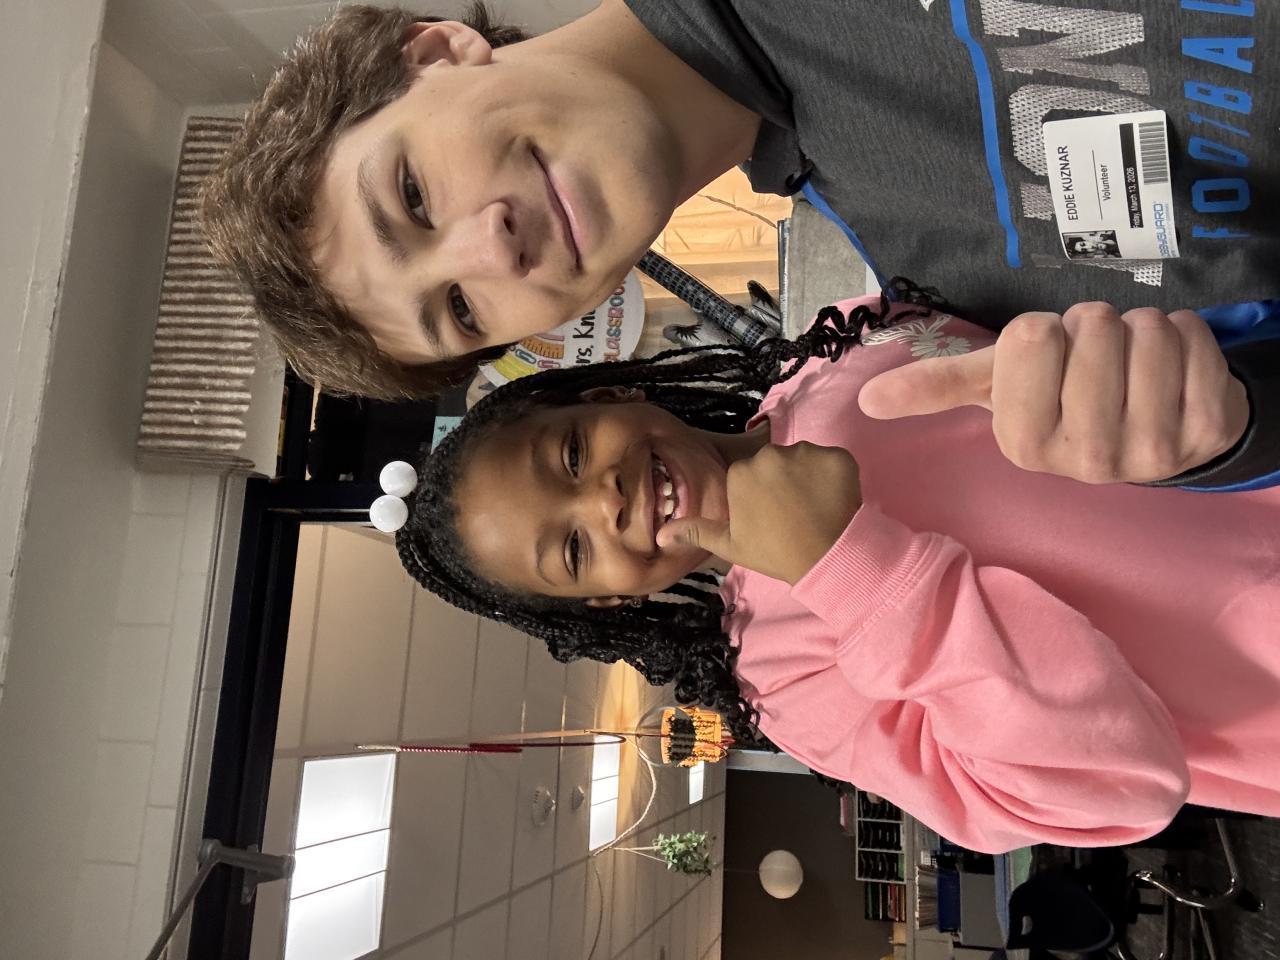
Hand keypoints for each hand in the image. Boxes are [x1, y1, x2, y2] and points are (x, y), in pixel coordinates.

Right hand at [656, 442, 860, 584]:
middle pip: (777, 461)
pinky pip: (834, 460)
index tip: (772, 514)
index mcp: (740, 473)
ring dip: (810, 476)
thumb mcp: (730, 544)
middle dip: (784, 480)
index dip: (762, 494)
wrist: (825, 560)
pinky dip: (835, 476)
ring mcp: (806, 453)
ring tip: (815, 506)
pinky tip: (834, 499)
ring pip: (805, 458)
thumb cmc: (774, 553)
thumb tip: (660, 535)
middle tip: (795, 510)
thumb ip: (696, 531)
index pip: (751, 474)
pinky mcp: (837, 456)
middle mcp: (769, 455)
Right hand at [858, 303, 1248, 483]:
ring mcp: (1151, 450)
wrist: (1152, 432)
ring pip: (1146, 330)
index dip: (1043, 333)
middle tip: (1096, 361)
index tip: (1049, 362)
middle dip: (1095, 327)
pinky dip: (1188, 334)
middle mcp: (1085, 458)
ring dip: (1142, 328)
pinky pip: (1195, 338)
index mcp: (1022, 442)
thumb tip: (866, 400)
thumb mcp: (998, 390)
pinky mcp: (1206, 431)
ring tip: (1133, 362)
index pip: (1032, 338)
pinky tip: (1175, 369)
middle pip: (1093, 328)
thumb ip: (936, 388)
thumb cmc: (1064, 400)